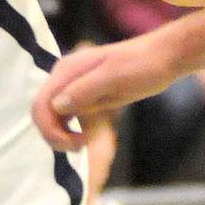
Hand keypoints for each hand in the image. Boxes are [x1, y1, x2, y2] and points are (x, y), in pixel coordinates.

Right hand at [31, 35, 177, 148]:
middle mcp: (63, 78)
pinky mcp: (81, 94)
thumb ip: (84, 90)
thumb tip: (56, 106)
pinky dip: (68, 130)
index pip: (42, 104)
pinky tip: (84, 137)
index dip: (50, 128)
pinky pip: (64, 115)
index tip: (75, 144)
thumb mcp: (115, 78)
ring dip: (60, 134)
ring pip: (51, 116)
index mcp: (67, 71)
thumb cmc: (143, 65)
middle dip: (53, 134)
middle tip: (78, 147)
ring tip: (82, 144)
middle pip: (42, 111)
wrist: (163, 57)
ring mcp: (71, 86)